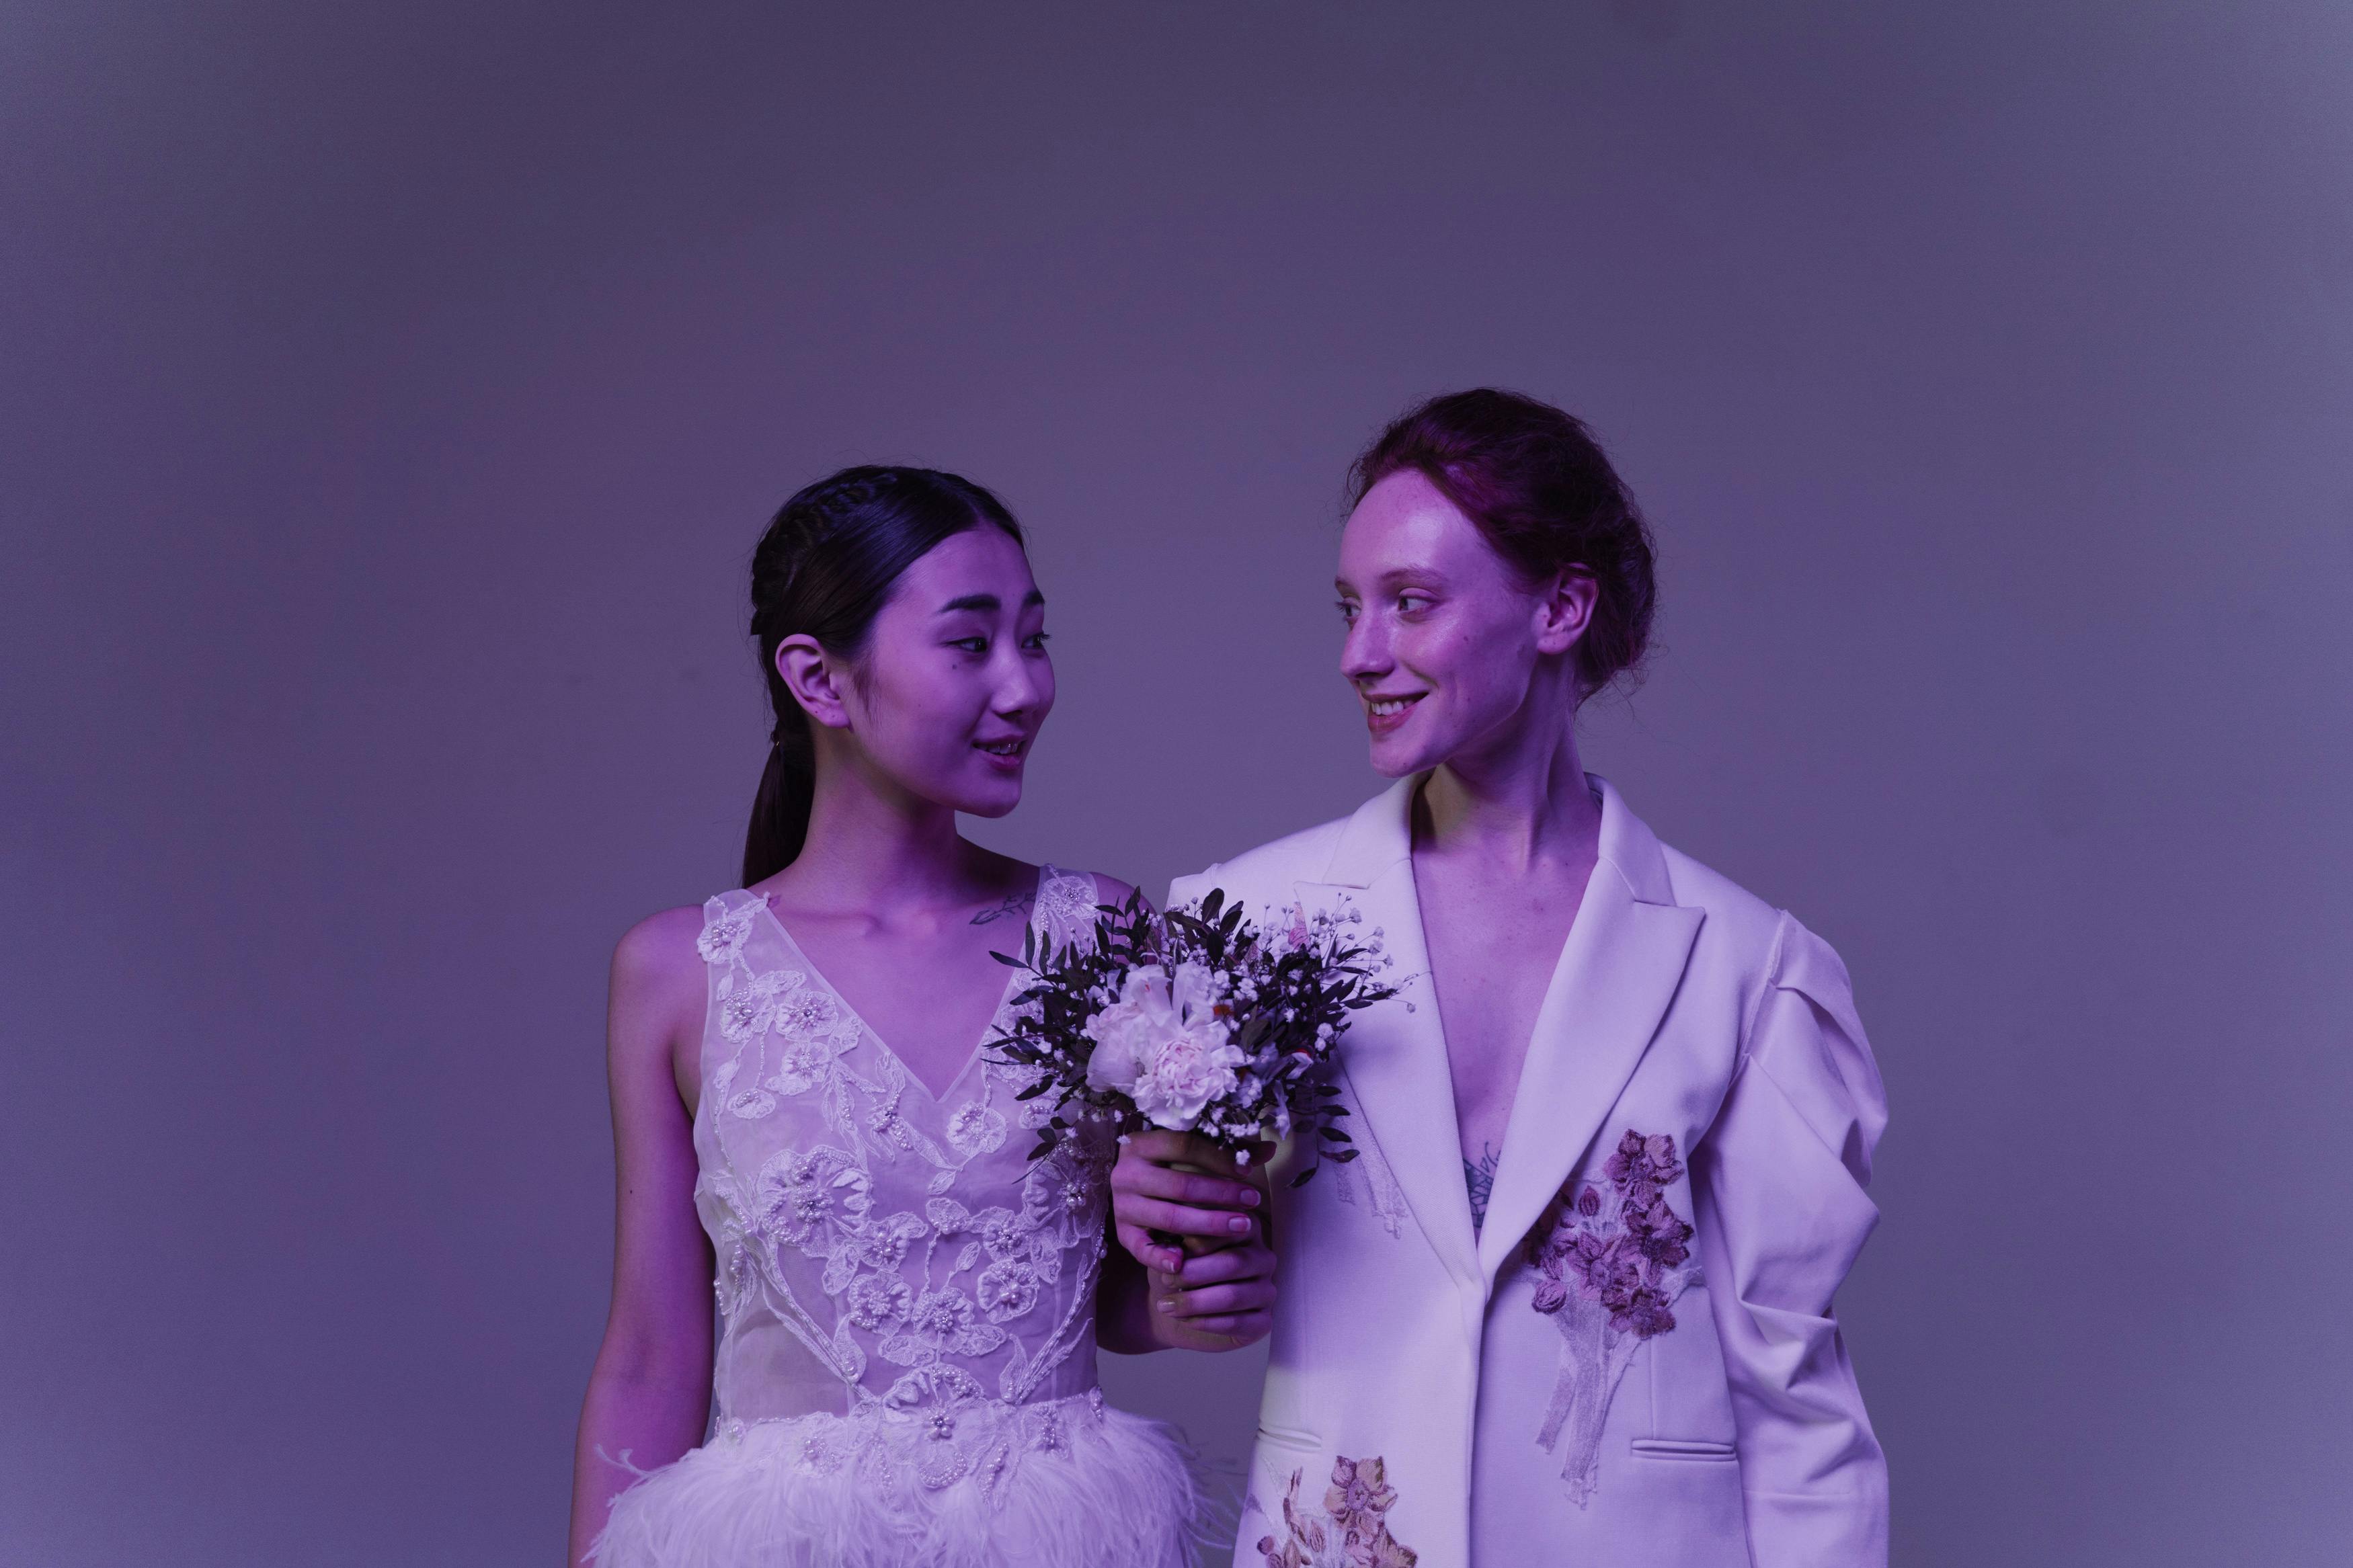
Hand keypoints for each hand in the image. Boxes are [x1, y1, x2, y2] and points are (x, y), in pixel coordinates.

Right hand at [1111, 1129, 1265, 1274]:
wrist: (1132, 1187)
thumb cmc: (1169, 1166)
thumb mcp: (1191, 1153)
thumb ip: (1229, 1150)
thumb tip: (1270, 1148)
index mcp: (1142, 1144)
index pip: (1184, 1146)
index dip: (1218, 1158)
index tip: (1248, 1171)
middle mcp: (1126, 1173)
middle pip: (1180, 1185)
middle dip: (1221, 1195)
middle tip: (1253, 1202)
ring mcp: (1122, 1205)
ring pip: (1169, 1216)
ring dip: (1208, 1224)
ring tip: (1241, 1226)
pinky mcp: (1122, 1233)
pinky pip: (1141, 1249)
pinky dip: (1161, 1257)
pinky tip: (1183, 1262)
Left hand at [1148, 1228, 1276, 1347]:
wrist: (1174, 1307)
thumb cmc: (1176, 1270)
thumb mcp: (1170, 1249)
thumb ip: (1174, 1240)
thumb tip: (1174, 1248)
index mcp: (1247, 1229)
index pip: (1228, 1230)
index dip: (1195, 1242)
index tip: (1168, 1253)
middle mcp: (1263, 1258)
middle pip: (1233, 1262)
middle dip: (1194, 1273)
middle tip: (1166, 1279)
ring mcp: (1267, 1291)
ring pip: (1233, 1296)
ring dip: (1194, 1302)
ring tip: (1167, 1305)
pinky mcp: (1263, 1322)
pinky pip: (1236, 1323)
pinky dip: (1205, 1323)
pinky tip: (1185, 1320)